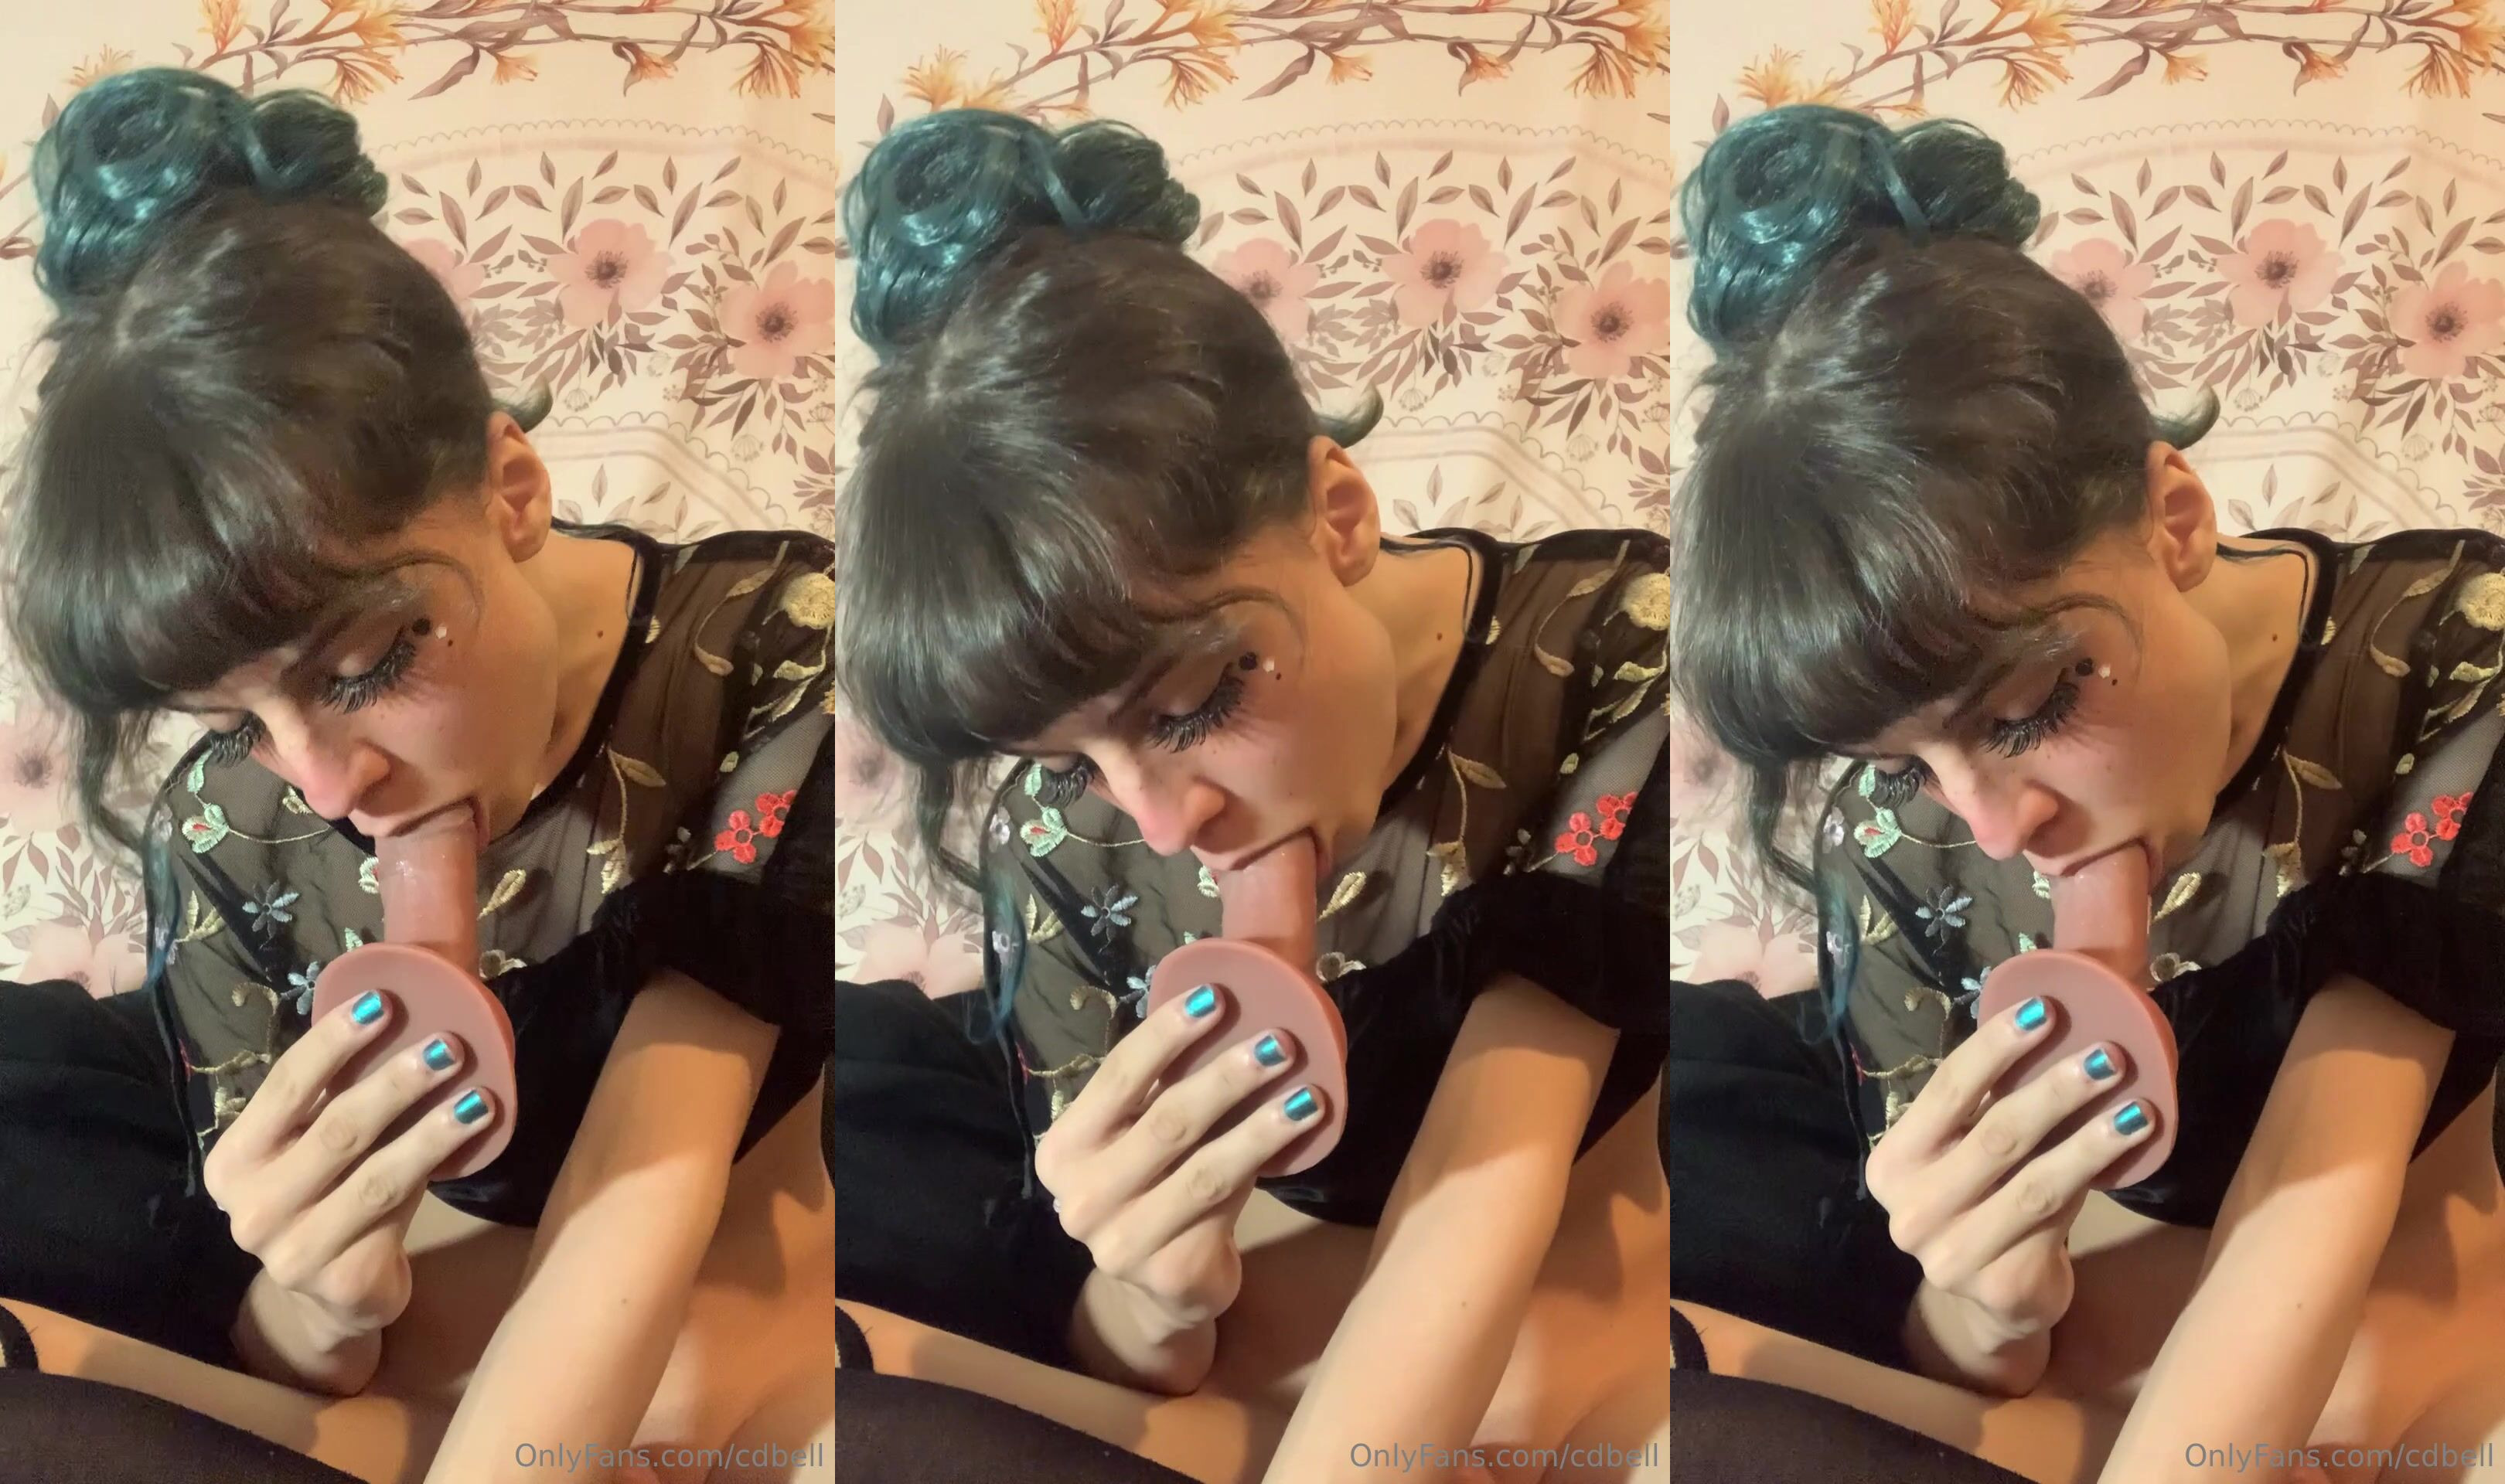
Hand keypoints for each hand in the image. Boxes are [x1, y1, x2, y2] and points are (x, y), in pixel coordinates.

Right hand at [206, 989, 501, 1345]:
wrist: (331, 1294)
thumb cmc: (327, 1197)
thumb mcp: (313, 1148)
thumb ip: (333, 1095)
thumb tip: (396, 1008)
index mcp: (235, 1161)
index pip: (285, 1086)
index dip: (333, 1042)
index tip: (383, 1002)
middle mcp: (251, 1209)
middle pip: (335, 1129)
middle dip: (396, 1082)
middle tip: (449, 1045)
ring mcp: (293, 1251)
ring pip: (376, 1176)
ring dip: (431, 1129)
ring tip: (477, 1095)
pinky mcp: (341, 1281)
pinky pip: (401, 1212)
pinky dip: (439, 1167)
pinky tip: (474, 1135)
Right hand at [1035, 984, 1321, 1331]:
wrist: (1159, 1285)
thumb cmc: (1154, 1188)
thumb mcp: (1141, 1137)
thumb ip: (1162, 1087)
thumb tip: (1223, 1004)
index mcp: (1065, 1149)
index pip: (1117, 1077)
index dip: (1166, 1034)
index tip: (1216, 996)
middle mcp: (1081, 1198)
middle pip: (1165, 1122)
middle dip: (1226, 1076)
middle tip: (1278, 1041)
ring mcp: (1121, 1242)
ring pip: (1204, 1169)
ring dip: (1261, 1125)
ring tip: (1306, 1092)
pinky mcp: (1167, 1272)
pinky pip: (1227, 1206)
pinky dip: (1266, 1163)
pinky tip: (1302, 1134)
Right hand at [1867, 995, 2158, 1345]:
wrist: (1991, 1297)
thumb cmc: (1983, 1203)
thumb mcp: (1968, 1154)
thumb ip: (1988, 1105)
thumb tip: (2049, 1018)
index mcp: (1893, 1164)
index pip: (1946, 1091)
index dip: (1996, 1047)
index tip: (2046, 1009)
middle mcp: (1910, 1211)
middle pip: (1994, 1136)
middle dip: (2055, 1090)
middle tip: (2109, 1055)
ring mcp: (1951, 1255)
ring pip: (2034, 1183)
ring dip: (2091, 1138)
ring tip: (2137, 1107)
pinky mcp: (1999, 1287)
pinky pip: (2059, 1221)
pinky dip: (2097, 1179)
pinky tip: (2132, 1151)